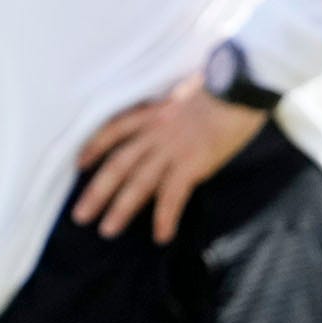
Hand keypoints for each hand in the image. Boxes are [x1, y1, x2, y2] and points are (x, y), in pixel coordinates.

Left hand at [73, 77, 268, 242]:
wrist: (241, 86)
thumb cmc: (223, 88)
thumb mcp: (186, 94)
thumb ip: (172, 113)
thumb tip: (171, 131)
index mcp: (153, 112)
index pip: (114, 129)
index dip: (94, 147)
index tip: (80, 164)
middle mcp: (155, 131)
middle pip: (118, 164)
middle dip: (97, 192)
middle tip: (80, 216)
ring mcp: (172, 148)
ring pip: (138, 183)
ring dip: (121, 209)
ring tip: (107, 231)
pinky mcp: (192, 163)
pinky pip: (173, 196)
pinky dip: (165, 217)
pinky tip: (161, 236)